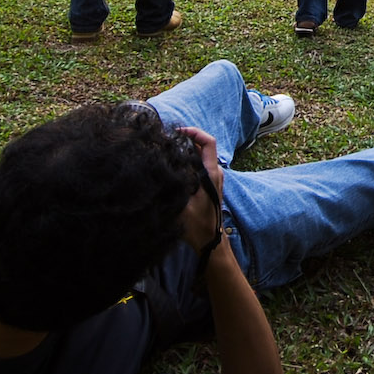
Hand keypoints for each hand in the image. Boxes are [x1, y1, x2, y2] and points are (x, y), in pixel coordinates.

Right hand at [177, 125, 225, 246]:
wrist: (210, 242)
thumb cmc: (198, 226)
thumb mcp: (181, 205)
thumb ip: (173, 186)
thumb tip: (158, 172)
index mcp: (211, 174)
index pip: (208, 143)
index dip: (194, 132)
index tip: (178, 131)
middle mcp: (215, 173)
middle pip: (203, 147)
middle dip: (186, 139)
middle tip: (168, 139)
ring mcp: (213, 179)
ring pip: (200, 156)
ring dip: (186, 150)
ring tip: (168, 149)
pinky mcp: (209, 185)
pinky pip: (199, 166)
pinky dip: (188, 161)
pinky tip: (173, 166)